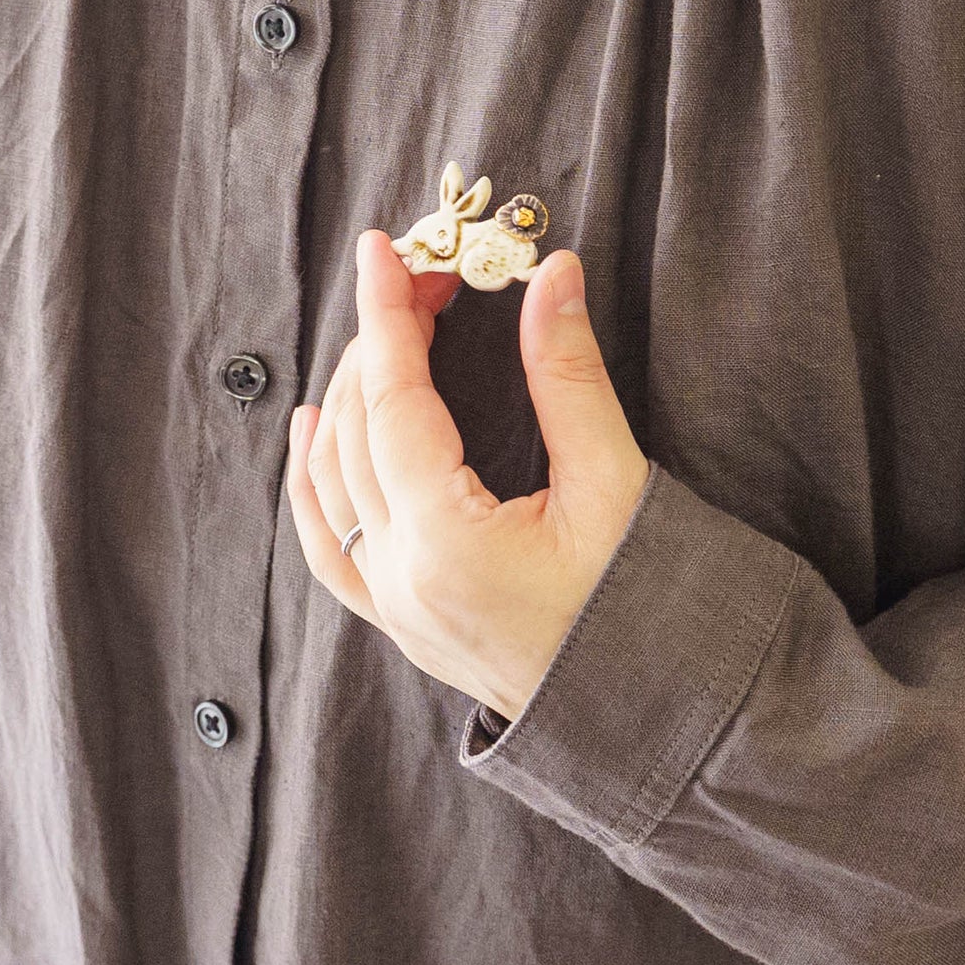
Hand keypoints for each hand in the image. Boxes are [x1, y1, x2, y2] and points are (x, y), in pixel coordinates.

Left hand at [286, 232, 649, 721]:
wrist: (651, 716)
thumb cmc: (643, 615)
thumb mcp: (615, 487)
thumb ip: (570, 378)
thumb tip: (550, 275)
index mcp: (449, 543)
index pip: (395, 400)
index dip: (386, 315)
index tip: (384, 248)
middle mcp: (403, 577)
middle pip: (357, 432)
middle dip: (378, 344)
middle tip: (424, 282)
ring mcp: (395, 607)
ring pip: (331, 485)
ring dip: (345, 402)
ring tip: (378, 339)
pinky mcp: (401, 624)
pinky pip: (329, 545)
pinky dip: (313, 482)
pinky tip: (315, 434)